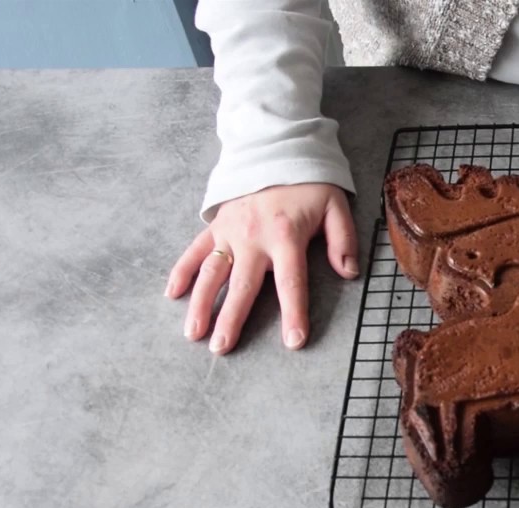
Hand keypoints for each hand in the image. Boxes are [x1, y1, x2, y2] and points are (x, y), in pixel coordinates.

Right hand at [165, 183, 358, 354]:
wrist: (275, 149)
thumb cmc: (309, 184)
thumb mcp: (336, 206)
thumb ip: (343, 240)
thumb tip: (348, 273)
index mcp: (286, 236)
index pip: (291, 282)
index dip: (293, 313)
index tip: (293, 341)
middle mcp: (253, 238)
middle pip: (241, 286)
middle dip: (231, 319)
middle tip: (222, 348)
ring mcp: (230, 232)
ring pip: (211, 273)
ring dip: (200, 304)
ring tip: (193, 333)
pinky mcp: (215, 225)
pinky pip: (195, 251)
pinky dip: (181, 271)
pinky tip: (171, 294)